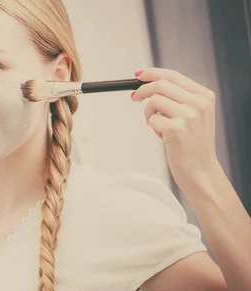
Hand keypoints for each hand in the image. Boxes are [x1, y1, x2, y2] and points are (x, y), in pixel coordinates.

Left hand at [132, 68, 220, 188]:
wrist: (200, 169)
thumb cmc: (192, 142)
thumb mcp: (194, 114)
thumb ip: (179, 97)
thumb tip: (150, 83)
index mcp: (204, 96)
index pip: (173, 75)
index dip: (152, 73)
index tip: (138, 75)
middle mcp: (199, 103)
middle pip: (160, 84)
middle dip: (142, 89)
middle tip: (133, 98)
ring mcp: (189, 115)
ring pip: (154, 101)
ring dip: (149, 113)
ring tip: (159, 126)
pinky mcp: (176, 128)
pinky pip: (152, 119)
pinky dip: (153, 127)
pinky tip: (164, 137)